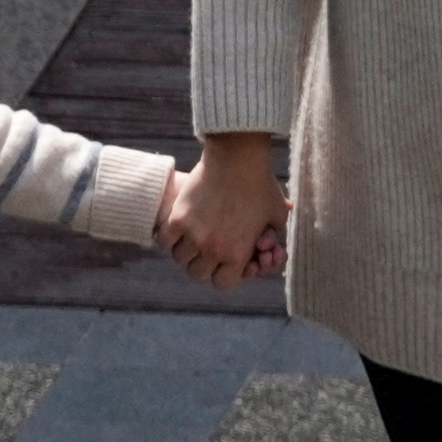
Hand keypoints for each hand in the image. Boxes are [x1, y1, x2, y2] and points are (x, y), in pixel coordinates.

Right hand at [166, 134, 287, 288]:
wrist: (238, 157)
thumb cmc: (260, 185)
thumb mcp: (277, 216)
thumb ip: (273, 238)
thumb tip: (269, 250)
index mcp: (238, 253)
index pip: (222, 283)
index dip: (224, 273)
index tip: (224, 261)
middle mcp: (213, 249)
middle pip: (197, 273)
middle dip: (203, 263)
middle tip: (207, 248)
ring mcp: (193, 234)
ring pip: (180, 258)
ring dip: (186, 250)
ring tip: (192, 236)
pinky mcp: (178, 218)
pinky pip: (164, 241)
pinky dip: (169, 238)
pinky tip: (178, 228)